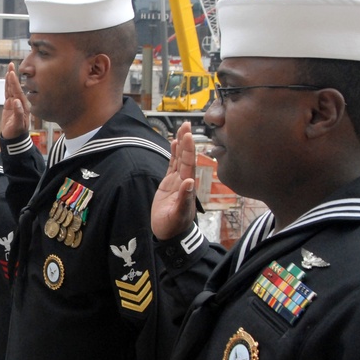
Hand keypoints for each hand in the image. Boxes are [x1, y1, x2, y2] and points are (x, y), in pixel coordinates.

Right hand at [2, 62, 29, 138]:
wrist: (14, 138)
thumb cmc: (17, 132)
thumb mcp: (18, 125)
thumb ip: (18, 113)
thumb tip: (16, 101)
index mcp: (23, 106)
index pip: (18, 91)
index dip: (14, 82)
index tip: (11, 73)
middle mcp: (19, 102)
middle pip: (15, 87)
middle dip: (12, 76)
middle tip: (11, 65)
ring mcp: (14, 103)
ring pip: (11, 89)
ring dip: (10, 79)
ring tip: (9, 69)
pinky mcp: (9, 105)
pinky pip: (7, 93)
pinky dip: (6, 86)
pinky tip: (6, 79)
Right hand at [151, 121, 196, 240]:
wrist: (169, 235)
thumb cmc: (173, 227)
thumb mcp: (177, 215)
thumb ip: (184, 199)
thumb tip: (189, 182)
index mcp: (187, 186)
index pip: (188, 164)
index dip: (188, 149)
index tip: (188, 135)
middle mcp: (184, 181)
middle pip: (185, 157)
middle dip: (186, 141)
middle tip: (186, 124)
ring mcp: (177, 181)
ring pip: (179, 159)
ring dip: (181, 144)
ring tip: (181, 129)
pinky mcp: (169, 184)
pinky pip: (172, 165)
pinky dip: (174, 154)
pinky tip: (174, 143)